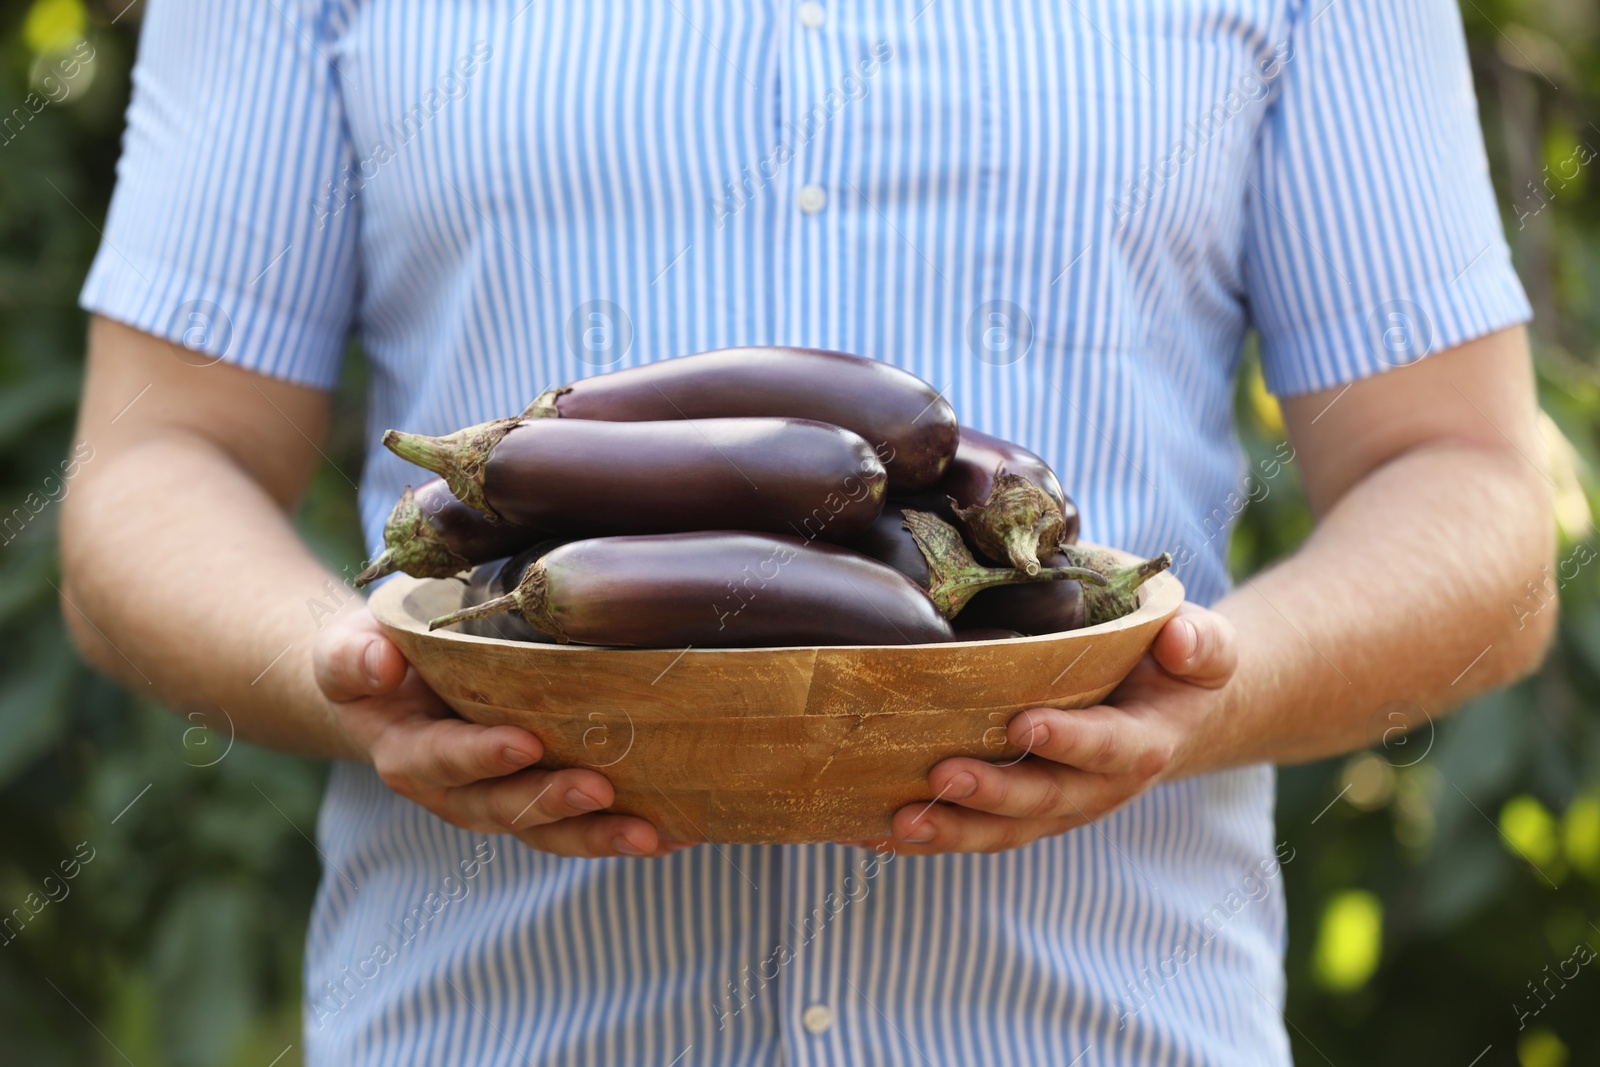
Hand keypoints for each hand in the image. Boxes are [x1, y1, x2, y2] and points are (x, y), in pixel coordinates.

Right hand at [315, 608, 686, 857]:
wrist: (387, 686)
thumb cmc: (375, 658)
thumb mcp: (350, 650)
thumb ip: (353, 657)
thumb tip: (379, 664)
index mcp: (408, 754)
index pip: (443, 759)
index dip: (481, 756)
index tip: (524, 743)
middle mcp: (455, 791)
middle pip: (503, 809)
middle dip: (552, 802)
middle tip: (600, 789)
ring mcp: (500, 800)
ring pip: (548, 832)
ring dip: (599, 836)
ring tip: (653, 834)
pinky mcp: (538, 797)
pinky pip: (579, 824)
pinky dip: (624, 831)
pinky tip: (680, 831)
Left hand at [865, 604, 1237, 854]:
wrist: (1172, 714)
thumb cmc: (1177, 668)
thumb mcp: (1205, 648)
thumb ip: (1202, 645)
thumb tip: (1180, 638)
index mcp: (1142, 745)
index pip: (1109, 747)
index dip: (1071, 741)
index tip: (1026, 724)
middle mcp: (1096, 788)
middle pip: (1044, 800)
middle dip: (992, 793)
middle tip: (941, 775)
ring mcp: (1055, 806)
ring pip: (1002, 830)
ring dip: (950, 830)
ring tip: (898, 821)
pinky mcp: (1020, 813)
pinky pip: (972, 830)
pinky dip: (924, 836)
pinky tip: (870, 831)